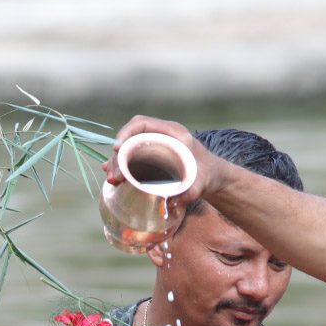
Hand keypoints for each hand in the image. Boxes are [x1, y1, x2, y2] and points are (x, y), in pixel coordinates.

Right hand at [108, 116, 224, 208]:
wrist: (214, 177)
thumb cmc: (210, 174)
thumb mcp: (202, 181)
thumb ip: (192, 189)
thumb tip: (175, 201)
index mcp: (173, 133)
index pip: (142, 124)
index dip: (126, 133)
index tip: (117, 148)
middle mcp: (161, 137)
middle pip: (131, 139)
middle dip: (119, 156)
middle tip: (114, 175)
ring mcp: (155, 148)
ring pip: (129, 150)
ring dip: (118, 163)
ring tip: (112, 179)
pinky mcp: (153, 159)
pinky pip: (133, 160)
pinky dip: (123, 168)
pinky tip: (114, 178)